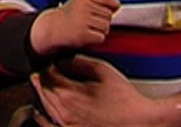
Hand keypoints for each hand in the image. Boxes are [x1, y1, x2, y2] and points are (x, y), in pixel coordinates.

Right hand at [31, 0, 118, 54]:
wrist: (53, 27)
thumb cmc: (71, 14)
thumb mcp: (83, 1)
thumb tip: (117, 6)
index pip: (109, 0)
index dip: (112, 6)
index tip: (107, 9)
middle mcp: (83, 7)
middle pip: (109, 16)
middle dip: (103, 20)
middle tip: (90, 21)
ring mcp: (83, 20)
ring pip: (106, 27)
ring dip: (100, 30)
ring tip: (87, 28)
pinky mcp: (83, 34)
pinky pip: (101, 37)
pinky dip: (96, 39)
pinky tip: (86, 35)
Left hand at [31, 55, 160, 126]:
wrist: (140, 124)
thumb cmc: (124, 100)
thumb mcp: (103, 71)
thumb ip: (78, 61)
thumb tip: (62, 59)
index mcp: (68, 94)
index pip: (45, 74)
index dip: (46, 65)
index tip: (51, 63)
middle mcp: (63, 113)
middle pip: (41, 90)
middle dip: (42, 78)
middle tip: (46, 71)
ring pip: (42, 106)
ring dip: (42, 94)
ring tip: (44, 85)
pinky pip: (46, 126)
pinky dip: (41, 116)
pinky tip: (40, 111)